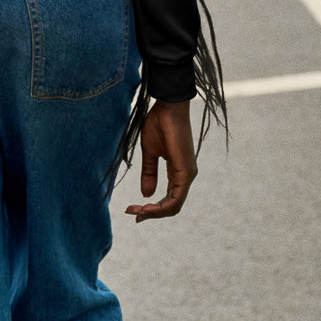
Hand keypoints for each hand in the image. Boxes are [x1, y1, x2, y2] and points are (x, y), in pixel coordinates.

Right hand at [125, 99, 196, 222]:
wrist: (168, 107)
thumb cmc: (159, 124)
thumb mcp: (150, 152)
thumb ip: (150, 173)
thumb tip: (146, 194)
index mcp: (178, 172)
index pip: (168, 199)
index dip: (152, 208)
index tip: (132, 208)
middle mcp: (185, 176)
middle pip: (171, 206)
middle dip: (151, 213)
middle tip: (132, 213)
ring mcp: (187, 175)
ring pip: (174, 206)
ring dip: (155, 212)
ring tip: (137, 211)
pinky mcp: (186, 171)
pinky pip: (176, 198)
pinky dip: (161, 207)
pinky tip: (147, 207)